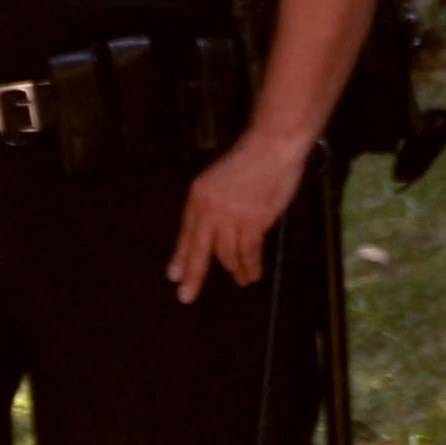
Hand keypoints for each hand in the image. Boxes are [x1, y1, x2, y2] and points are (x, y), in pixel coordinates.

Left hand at [170, 129, 304, 299]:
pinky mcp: (254, 222)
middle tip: (186, 296)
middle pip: (200, 250)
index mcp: (198, 195)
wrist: (271, 148)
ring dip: (234, 270)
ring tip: (240, 280)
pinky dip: (251, 266)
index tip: (175, 275)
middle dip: (193, 275)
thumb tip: (213, 232)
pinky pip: (250, 252)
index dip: (181, 257)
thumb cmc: (249, 160)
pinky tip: (252, 275)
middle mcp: (210, 208)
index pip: (186, 233)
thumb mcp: (217, 179)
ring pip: (228, 254)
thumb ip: (213, 205)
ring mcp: (232, 216)